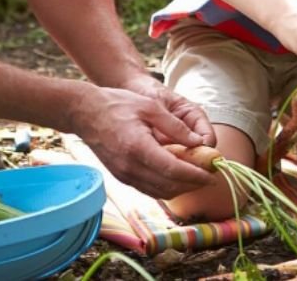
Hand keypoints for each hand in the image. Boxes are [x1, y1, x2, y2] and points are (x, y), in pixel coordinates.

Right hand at [68, 82, 216, 198]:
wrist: (84, 113)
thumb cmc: (117, 104)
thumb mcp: (150, 107)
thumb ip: (175, 126)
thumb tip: (198, 142)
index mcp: (138, 148)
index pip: (173, 170)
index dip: (196, 175)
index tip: (212, 174)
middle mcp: (130, 168)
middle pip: (169, 186)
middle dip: (193, 184)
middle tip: (210, 176)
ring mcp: (124, 175)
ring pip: (159, 192)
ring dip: (181, 189)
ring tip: (197, 177)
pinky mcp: (121, 177)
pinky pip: (148, 189)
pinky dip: (166, 187)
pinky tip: (177, 177)